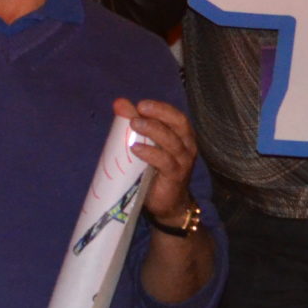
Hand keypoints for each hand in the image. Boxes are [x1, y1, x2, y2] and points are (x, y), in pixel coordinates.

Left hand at [114, 97, 197, 222]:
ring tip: (134, 124)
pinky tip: (136, 148)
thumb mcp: (147, 144)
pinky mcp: (175, 176)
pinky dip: (150, 153)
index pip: (176, 116)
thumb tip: (119, 103)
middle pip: (178, 124)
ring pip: (172, 141)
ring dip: (152, 130)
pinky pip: (165, 161)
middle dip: (159, 113)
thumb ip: (136, 123)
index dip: (161, 108)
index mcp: (182, 135)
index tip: (141, 104)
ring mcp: (183, 162)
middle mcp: (187, 146)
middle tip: (138, 109)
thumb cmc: (156, 170)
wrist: (168, 204)